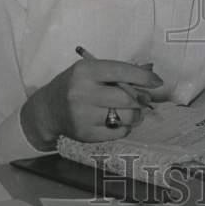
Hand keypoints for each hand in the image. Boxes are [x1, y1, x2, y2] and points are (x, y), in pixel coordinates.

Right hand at [21, 58, 162, 148]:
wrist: (48, 109)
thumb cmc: (74, 85)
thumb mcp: (90, 70)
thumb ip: (116, 73)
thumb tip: (149, 78)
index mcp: (85, 71)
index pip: (121, 71)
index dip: (143, 77)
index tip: (157, 82)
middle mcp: (82, 93)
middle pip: (126, 98)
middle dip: (141, 99)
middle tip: (144, 99)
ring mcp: (83, 116)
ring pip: (125, 117)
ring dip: (136, 115)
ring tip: (132, 111)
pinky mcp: (86, 135)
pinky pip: (118, 132)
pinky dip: (125, 127)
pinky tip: (118, 121)